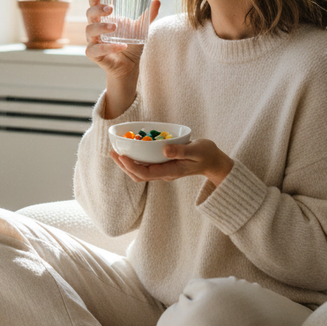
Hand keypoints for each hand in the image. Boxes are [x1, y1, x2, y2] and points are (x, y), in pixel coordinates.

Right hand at [84, 0, 160, 81]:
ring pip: (90, 30)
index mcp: (103, 18)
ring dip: (101, 27)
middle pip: (89, 14)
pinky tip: (122, 46)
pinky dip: (109, 47)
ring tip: (114, 27)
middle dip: (98, 9)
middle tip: (110, 8)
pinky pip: (97, 49)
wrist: (129, 65)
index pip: (94, 4)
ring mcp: (92, 41)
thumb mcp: (140, 28)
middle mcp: (95, 28)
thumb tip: (157, 0)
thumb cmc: (131, 43)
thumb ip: (147, 15)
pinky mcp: (93, 54)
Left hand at [110, 139, 233, 186]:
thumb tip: (164, 150)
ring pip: (140, 172)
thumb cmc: (207, 154)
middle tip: (113, 152)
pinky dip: (134, 160)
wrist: (213, 161)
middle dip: (124, 166)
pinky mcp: (163, 166)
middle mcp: (165, 173)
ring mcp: (163, 171)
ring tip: (116, 152)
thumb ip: (181, 151)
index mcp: (171, 171)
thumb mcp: (197, 150)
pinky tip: (129, 150)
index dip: (131, 166)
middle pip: (139, 175)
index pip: (146, 173)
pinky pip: (145, 166)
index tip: (122, 156)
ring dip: (126, 164)